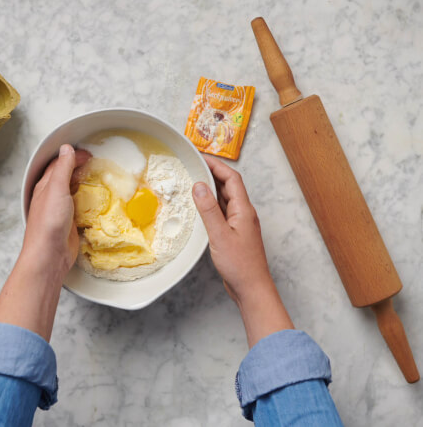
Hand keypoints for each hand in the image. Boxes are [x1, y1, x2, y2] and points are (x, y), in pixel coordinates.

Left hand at [21, 144, 90, 277]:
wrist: (49, 255)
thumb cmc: (49, 222)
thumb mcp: (56, 189)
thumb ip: (62, 168)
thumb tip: (66, 148)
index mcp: (46, 186)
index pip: (59, 164)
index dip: (73, 156)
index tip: (88, 154)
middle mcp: (52, 196)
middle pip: (66, 176)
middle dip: (79, 168)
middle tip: (95, 164)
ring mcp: (61, 210)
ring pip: (74, 191)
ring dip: (85, 184)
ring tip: (99, 178)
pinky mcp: (70, 223)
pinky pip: (81, 207)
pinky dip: (89, 200)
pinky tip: (97, 201)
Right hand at [192, 156, 292, 346]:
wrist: (251, 288)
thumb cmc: (239, 264)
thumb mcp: (219, 235)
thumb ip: (208, 209)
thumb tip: (199, 185)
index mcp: (243, 209)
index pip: (231, 178)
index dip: (216, 164)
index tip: (199, 157)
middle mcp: (243, 213)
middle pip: (228, 185)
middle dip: (212, 172)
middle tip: (193, 165)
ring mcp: (239, 223)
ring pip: (225, 198)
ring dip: (211, 188)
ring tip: (193, 180)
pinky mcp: (234, 232)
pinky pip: (222, 211)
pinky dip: (210, 204)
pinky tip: (200, 206)